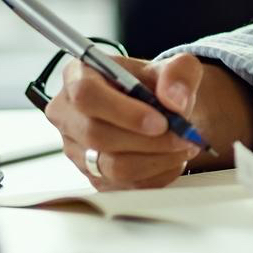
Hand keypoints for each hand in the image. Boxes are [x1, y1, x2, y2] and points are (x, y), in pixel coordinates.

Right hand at [45, 53, 203, 189]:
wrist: (161, 112)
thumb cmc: (159, 85)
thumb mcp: (177, 67)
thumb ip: (180, 73)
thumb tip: (174, 100)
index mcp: (78, 74)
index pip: (86, 94)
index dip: (123, 111)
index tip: (161, 121)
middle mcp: (68, 113)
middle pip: (97, 135)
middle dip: (148, 140)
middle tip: (183, 136)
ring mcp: (77, 149)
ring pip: (112, 166)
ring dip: (157, 160)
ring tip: (184, 146)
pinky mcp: (93, 176)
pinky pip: (124, 185)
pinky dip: (156, 175)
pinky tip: (172, 159)